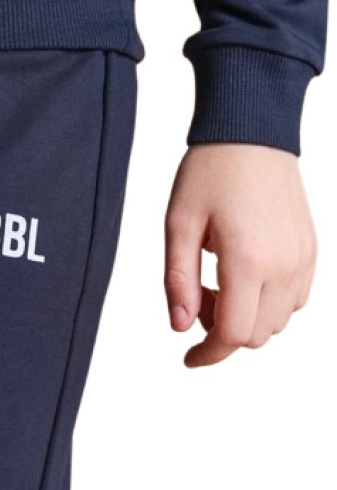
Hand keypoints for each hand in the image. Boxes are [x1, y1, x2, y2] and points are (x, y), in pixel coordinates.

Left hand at [164, 143, 316, 367]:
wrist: (253, 132)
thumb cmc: (211, 172)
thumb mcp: (178, 225)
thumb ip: (178, 281)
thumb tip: (180, 327)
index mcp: (247, 260)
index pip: (233, 334)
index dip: (208, 354)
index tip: (190, 358)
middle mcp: (283, 265)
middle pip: (255, 335)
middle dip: (222, 331)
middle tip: (199, 296)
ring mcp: (303, 259)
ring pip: (276, 322)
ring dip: (246, 317)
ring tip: (220, 280)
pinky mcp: (312, 251)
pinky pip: (294, 300)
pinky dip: (268, 303)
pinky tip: (246, 274)